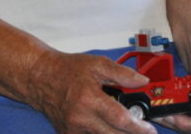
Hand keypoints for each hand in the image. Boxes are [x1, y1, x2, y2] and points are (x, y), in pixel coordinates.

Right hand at [25, 50, 159, 133]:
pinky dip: (102, 132)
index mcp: (89, 99)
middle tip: (143, 131)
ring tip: (124, 126)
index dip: (138, 127)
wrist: (41, 78)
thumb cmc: (68, 70)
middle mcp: (80, 118)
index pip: (120, 119)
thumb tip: (142, 81)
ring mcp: (73, 129)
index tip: (149, 129)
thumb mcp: (97, 64)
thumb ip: (122, 74)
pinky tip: (106, 125)